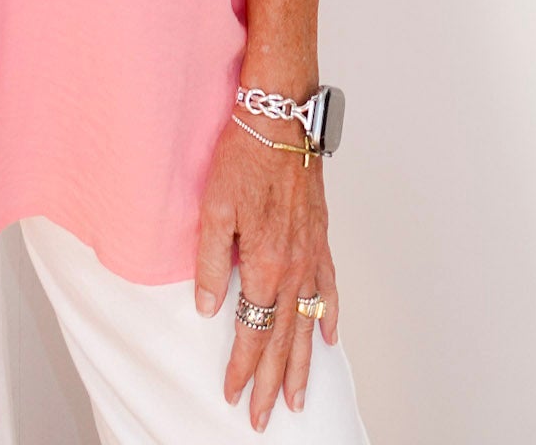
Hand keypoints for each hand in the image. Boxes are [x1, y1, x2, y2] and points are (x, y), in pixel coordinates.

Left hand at [194, 115, 341, 429]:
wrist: (282, 119)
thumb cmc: (244, 156)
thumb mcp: (213, 209)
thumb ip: (209, 264)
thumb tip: (207, 309)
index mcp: (265, 266)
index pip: (253, 333)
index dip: (243, 368)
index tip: (232, 394)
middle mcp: (294, 268)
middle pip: (283, 340)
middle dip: (273, 383)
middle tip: (264, 417)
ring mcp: (312, 255)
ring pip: (308, 324)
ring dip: (303, 364)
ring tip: (299, 398)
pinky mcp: (320, 238)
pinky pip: (328, 288)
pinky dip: (329, 316)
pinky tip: (328, 337)